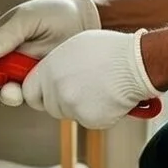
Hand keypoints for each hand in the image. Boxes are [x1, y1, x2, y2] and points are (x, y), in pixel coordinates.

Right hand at [0, 0, 100, 108]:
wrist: (88, 21)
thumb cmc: (58, 13)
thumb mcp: (28, 16)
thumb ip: (8, 33)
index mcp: (1, 43)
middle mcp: (12, 62)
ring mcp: (28, 75)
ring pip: (12, 94)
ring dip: (13, 95)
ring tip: (18, 88)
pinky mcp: (44, 85)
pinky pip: (35, 97)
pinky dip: (36, 95)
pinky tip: (40, 85)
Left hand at [21, 30, 160, 128]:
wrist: (137, 64)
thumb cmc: (111, 50)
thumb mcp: (75, 47)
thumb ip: (57, 64)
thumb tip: (49, 75)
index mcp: (50, 69)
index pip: (29, 92)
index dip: (39, 93)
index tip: (47, 93)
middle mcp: (56, 89)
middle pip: (49, 106)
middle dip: (62, 101)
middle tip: (83, 88)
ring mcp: (72, 106)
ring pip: (69, 114)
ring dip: (80, 107)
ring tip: (99, 89)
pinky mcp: (89, 120)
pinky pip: (88, 121)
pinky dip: (98, 114)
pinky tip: (109, 97)